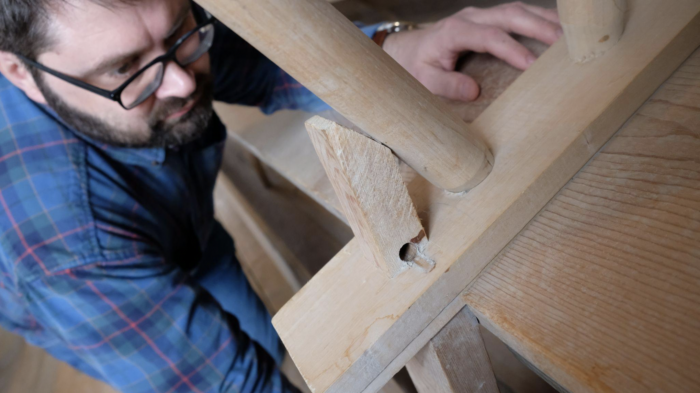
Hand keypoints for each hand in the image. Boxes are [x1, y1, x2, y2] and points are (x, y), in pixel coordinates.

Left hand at [382, 2, 561, 101]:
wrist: (408, 49)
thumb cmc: (416, 66)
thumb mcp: (424, 80)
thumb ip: (446, 85)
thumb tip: (473, 91)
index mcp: (454, 31)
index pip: (488, 37)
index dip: (512, 49)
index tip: (531, 65)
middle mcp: (470, 17)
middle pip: (510, 14)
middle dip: (539, 26)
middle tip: (566, 42)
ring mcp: (481, 14)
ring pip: (518, 9)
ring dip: (545, 19)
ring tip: (572, 33)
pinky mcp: (489, 18)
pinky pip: (517, 14)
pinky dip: (539, 19)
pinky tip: (559, 28)